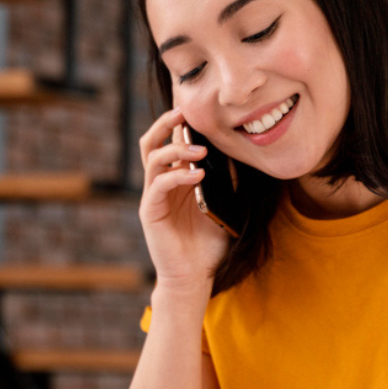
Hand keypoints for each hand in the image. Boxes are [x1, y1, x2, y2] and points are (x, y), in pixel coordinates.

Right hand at [138, 108, 230, 292]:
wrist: (194, 277)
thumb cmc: (208, 245)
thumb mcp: (223, 207)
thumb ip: (226, 182)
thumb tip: (237, 154)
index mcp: (174, 180)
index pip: (169, 143)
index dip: (177, 124)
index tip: (195, 110)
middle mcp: (159, 184)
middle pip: (150, 143)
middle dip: (164, 124)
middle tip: (183, 113)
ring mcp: (152, 197)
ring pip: (153, 159)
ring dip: (176, 150)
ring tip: (200, 151)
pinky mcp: (150, 213)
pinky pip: (158, 186)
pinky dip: (177, 176)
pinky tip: (198, 175)